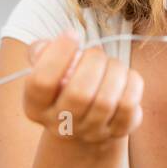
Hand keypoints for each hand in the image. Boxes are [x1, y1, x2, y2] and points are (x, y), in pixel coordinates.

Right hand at [22, 29, 143, 143]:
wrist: (86, 117)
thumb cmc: (65, 82)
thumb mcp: (47, 67)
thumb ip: (42, 52)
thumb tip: (46, 46)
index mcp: (36, 107)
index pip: (41, 82)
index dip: (58, 54)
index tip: (72, 35)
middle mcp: (60, 125)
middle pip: (79, 94)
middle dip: (93, 62)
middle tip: (95, 52)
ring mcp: (90, 132)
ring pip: (106, 100)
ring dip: (114, 70)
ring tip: (111, 63)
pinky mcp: (118, 132)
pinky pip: (128, 105)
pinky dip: (130, 83)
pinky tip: (124, 77)